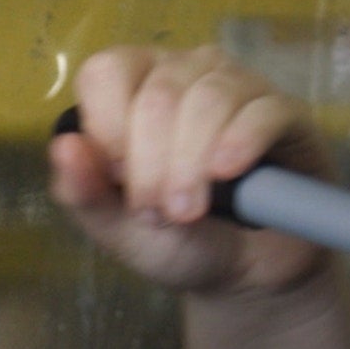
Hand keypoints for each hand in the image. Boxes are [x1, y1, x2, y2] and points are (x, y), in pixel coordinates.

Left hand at [49, 45, 337, 295]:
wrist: (244, 277)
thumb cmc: (178, 243)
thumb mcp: (118, 229)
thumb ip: (84, 192)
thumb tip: (63, 146)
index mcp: (134, 90)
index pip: (108, 71)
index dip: (109, 127)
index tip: (120, 181)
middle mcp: (185, 74)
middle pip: (159, 92)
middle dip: (153, 163)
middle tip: (159, 214)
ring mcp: (238, 87)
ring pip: (209, 98)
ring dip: (192, 162)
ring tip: (190, 212)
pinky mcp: (285, 113)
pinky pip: (264, 110)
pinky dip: (243, 141)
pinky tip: (228, 173)